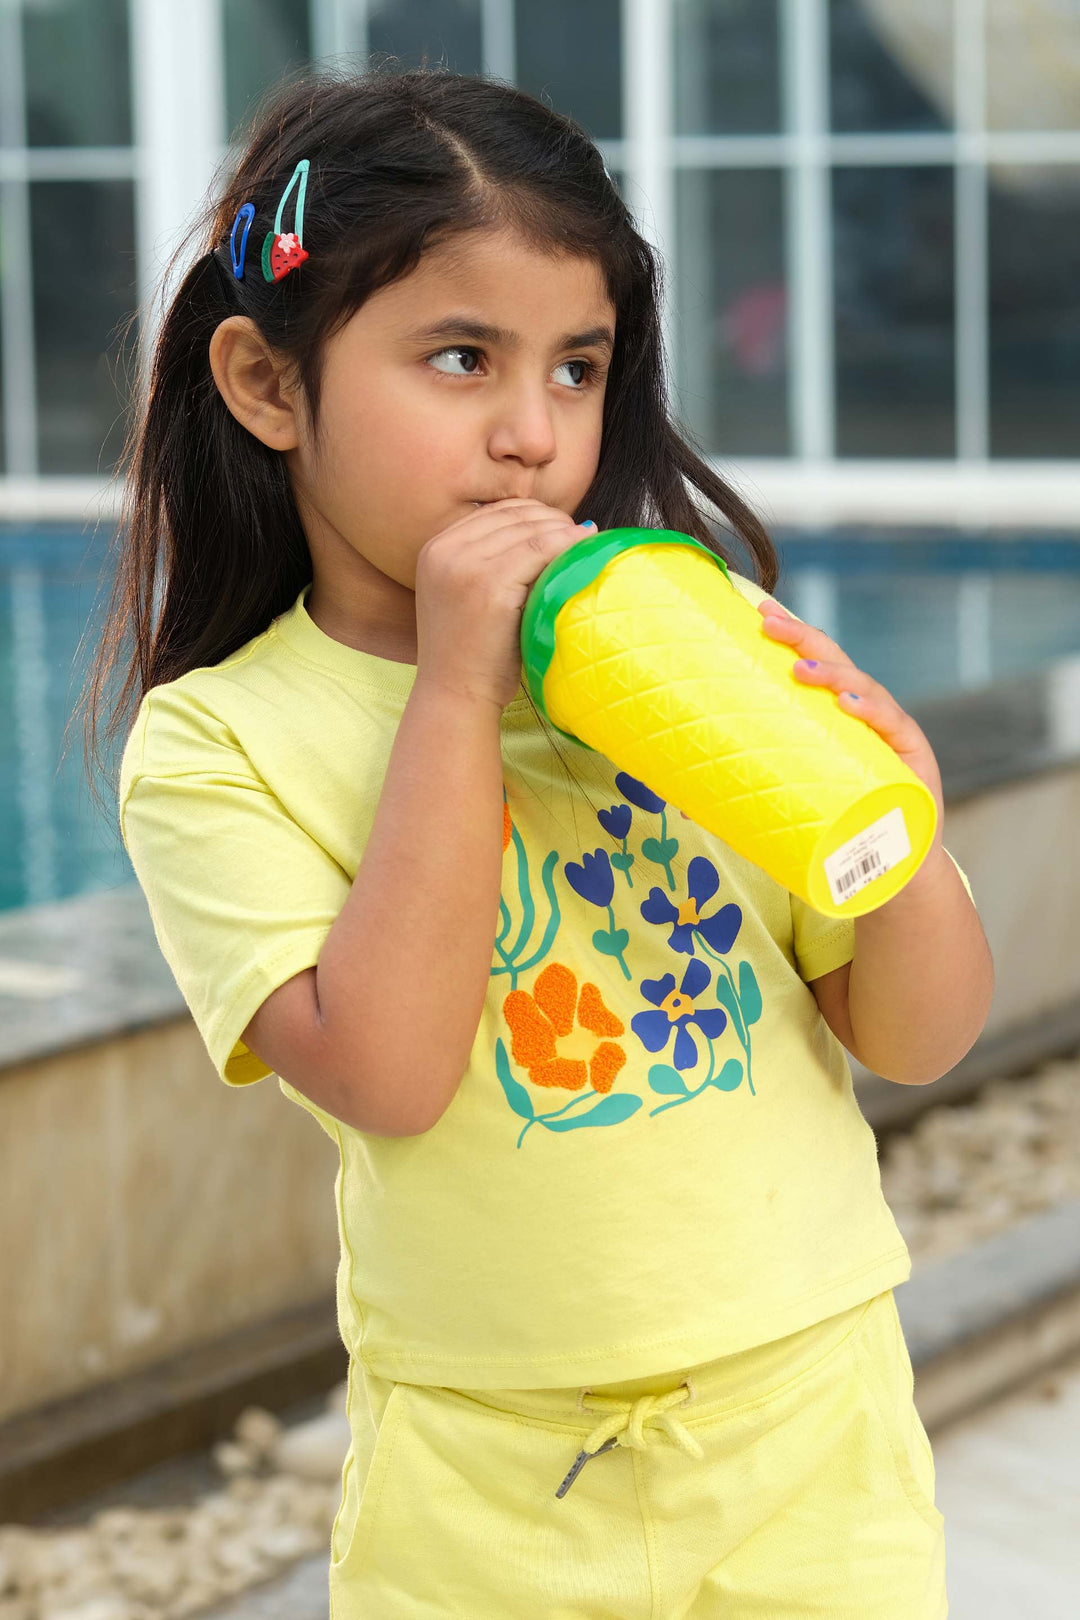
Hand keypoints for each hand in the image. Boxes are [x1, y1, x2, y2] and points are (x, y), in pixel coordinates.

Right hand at [415, 498, 593, 711]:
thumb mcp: (466, 595)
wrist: (455, 696)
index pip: (496, 512)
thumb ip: (489, 561)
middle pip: (514, 515)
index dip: (536, 515)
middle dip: (554, 522)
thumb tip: (548, 528)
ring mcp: (464, 567)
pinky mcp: (489, 587)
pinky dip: (567, 547)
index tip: (563, 530)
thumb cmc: (471, 654)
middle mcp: (444, 551)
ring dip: (565, 533)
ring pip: (530, 530)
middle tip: (583, 536)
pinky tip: (585, 552)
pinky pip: (540, 551)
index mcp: (435, 549)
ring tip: (588, 543)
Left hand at [756, 600, 944, 853]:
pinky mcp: (914, 757)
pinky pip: (893, 726)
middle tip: (769, 624)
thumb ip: (747, 795)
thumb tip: (680, 804)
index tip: (758, 612)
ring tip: (800, 670)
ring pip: (864, 688)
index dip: (791, 635)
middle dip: (802, 638)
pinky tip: (847, 705)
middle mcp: (864, 713)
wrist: (892, 869)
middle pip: (835, 662)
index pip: (813, 663)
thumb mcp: (792, 801)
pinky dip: (871, 712)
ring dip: (832, 674)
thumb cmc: (839, 825)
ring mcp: (890, 731)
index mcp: (835, 715)